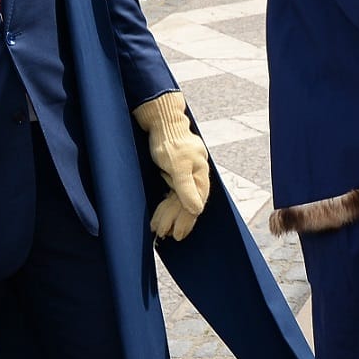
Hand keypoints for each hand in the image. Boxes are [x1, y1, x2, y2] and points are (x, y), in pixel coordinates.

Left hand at [133, 91, 209, 240]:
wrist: (162, 123)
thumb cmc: (170, 142)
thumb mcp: (178, 165)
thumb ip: (187, 188)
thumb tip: (197, 210)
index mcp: (199, 175)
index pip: (196, 204)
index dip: (187, 221)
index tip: (178, 235)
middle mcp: (194, 177)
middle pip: (187, 205)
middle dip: (176, 221)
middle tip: (165, 236)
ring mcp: (184, 176)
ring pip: (178, 202)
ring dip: (169, 216)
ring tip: (159, 230)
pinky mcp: (174, 174)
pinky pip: (172, 195)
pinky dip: (166, 206)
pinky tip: (160, 216)